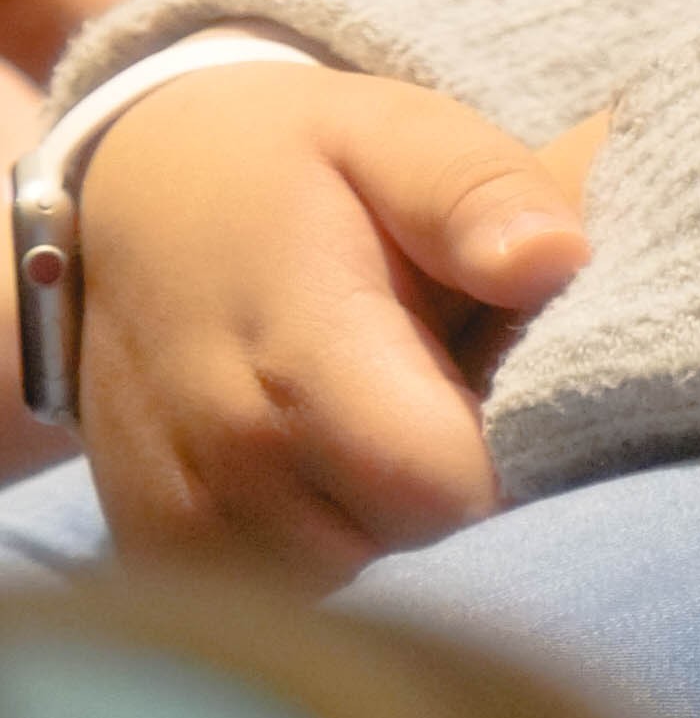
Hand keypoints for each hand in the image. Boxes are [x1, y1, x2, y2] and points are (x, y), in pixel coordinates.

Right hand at [76, 60, 596, 578]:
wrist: (122, 204)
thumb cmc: (284, 167)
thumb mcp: (394, 132)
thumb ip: (477, 192)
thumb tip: (558, 257)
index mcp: (297, 357)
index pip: (447, 484)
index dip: (497, 435)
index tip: (479, 361)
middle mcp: (228, 466)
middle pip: (410, 535)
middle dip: (439, 464)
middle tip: (413, 366)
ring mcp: (178, 527)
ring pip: (355, 569)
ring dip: (375, 502)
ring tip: (352, 397)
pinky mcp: (157, 557)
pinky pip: (288, 585)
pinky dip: (313, 528)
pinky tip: (301, 444)